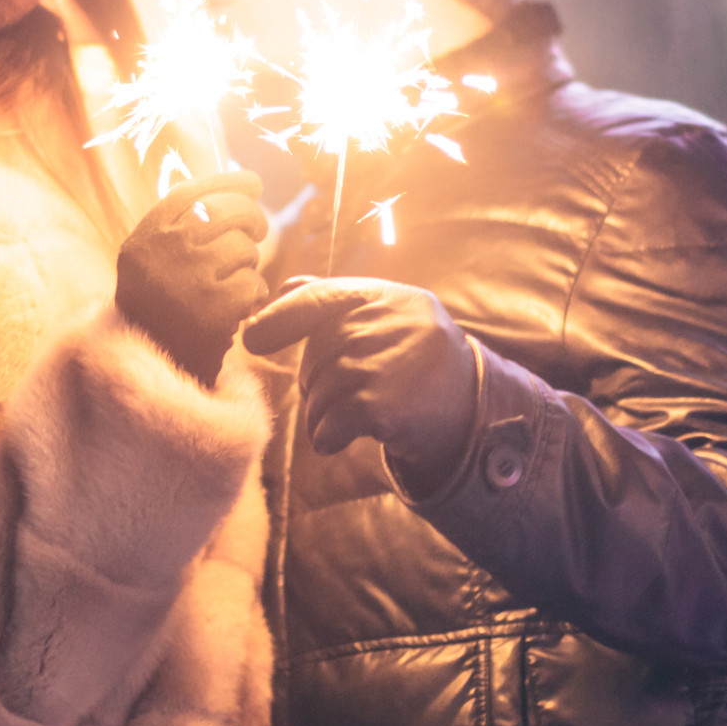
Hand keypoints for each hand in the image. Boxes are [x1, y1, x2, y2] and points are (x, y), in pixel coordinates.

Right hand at [115, 172, 269, 385]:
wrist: (150, 372)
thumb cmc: (162, 311)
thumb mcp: (154, 263)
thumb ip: (183, 227)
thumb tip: (242, 186)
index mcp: (144, 239)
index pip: (191, 193)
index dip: (226, 182)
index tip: (253, 181)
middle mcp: (162, 254)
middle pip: (227, 212)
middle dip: (252, 219)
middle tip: (257, 232)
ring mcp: (187, 281)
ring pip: (245, 249)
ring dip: (249, 264)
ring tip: (234, 282)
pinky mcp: (212, 311)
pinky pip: (253, 284)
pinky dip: (254, 295)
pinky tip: (240, 307)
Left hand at [243, 278, 479, 493]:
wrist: (475, 413)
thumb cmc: (418, 362)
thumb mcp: (388, 321)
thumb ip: (336, 302)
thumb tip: (284, 286)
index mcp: (389, 297)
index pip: (321, 299)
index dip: (279, 318)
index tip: (251, 338)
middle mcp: (391, 324)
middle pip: (316, 355)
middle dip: (318, 382)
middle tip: (352, 394)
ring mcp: (390, 364)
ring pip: (319, 394)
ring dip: (323, 415)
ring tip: (356, 416)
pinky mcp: (386, 407)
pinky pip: (327, 425)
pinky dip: (328, 438)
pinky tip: (348, 438)